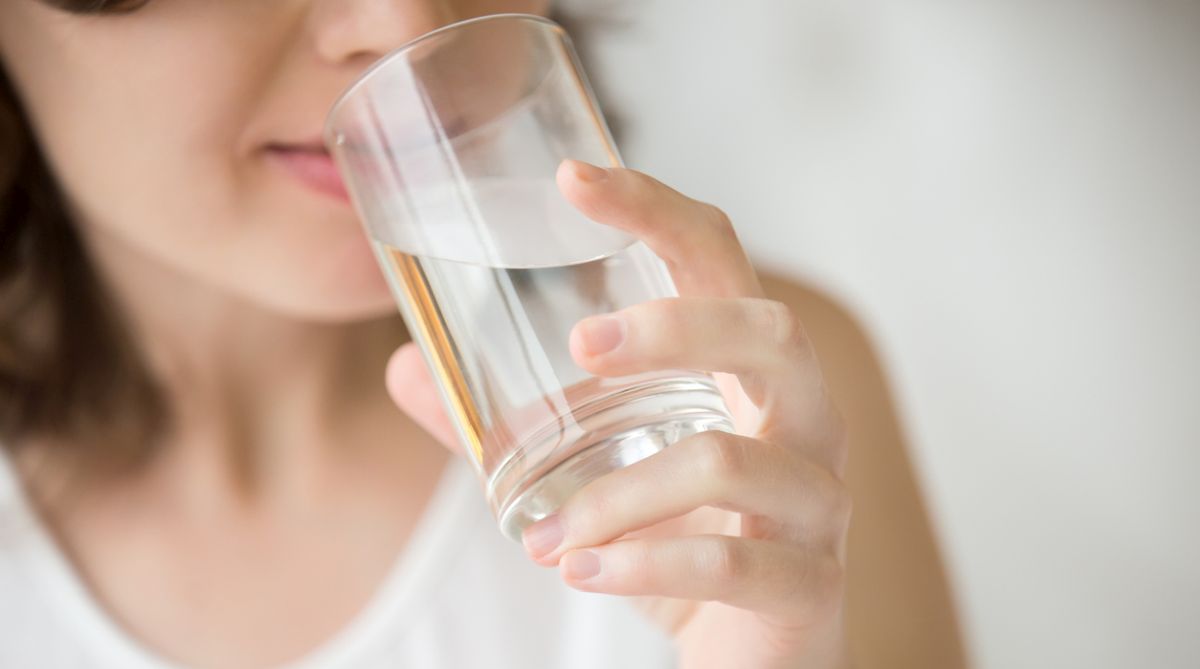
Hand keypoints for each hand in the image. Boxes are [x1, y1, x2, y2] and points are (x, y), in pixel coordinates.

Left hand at [387, 160, 851, 668]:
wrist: (745, 663)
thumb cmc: (678, 545)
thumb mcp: (592, 475)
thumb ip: (510, 427)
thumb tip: (408, 369)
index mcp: (748, 375)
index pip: (718, 261)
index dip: (656, 208)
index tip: (573, 178)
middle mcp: (802, 422)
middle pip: (771, 331)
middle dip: (674, 326)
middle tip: (579, 347)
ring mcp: (817, 504)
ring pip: (732, 460)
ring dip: (619, 495)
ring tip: (547, 536)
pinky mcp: (810, 586)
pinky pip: (731, 562)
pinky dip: (643, 563)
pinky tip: (582, 570)